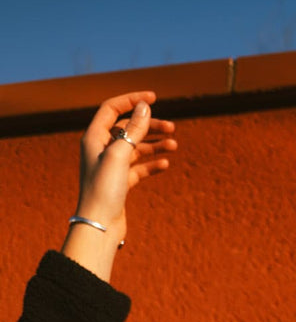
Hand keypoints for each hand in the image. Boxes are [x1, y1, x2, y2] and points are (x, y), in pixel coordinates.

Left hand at [63, 91, 177, 280]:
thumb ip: (134, 129)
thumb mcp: (120, 155)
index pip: (112, 109)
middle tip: (172, 128)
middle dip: (150, 125)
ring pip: (136, 147)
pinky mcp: (121, 181)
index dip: (132, 100)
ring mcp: (112, 166)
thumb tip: (145, 106)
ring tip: (174, 146)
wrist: (99, 224)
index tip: (154, 98)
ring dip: (155, 144)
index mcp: (94, 138)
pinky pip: (139, 166)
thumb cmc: (104, 189)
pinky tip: (165, 164)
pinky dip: (153, 163)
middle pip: (128, 128)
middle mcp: (101, 149)